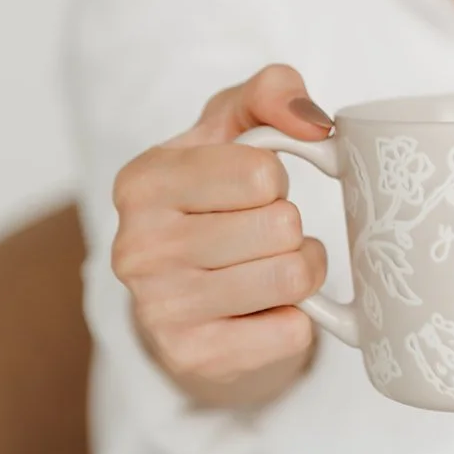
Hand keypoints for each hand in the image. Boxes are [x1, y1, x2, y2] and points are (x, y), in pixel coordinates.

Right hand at [111, 64, 334, 408]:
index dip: (275, 178)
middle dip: (290, 227)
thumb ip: (271, 94)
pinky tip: (264, 311)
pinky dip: (297, 319)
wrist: (188, 304)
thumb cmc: (216, 202)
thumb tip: (316, 123)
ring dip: (301, 270)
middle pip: (281, 225)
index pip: (261, 171)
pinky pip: (292, 331)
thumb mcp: (233, 131)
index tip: (250, 190)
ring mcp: (160, 309)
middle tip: (263, 236)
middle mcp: (137, 246)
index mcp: (142, 181)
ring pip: (291, 277)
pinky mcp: (194, 359)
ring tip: (271, 268)